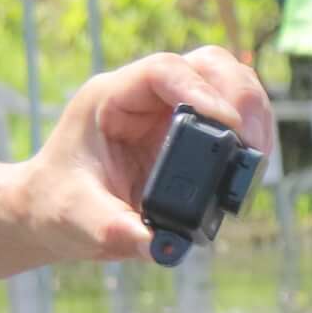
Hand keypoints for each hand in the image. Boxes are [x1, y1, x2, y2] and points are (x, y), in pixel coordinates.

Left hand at [26, 48, 276, 262]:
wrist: (55, 210)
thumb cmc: (59, 206)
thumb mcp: (79, 219)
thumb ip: (116, 230)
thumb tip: (160, 247)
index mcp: (110, 100)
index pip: (164, 71)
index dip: (202, 91)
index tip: (230, 128)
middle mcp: (144, 96)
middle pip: (209, 65)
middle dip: (241, 98)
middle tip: (253, 146)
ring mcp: (172, 110)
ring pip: (230, 83)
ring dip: (255, 115)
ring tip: (256, 158)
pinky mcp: (193, 131)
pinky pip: (235, 115)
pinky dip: (252, 134)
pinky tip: (250, 165)